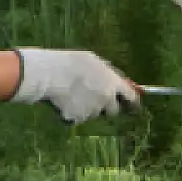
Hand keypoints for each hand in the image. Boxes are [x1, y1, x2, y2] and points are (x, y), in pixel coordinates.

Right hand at [9, 48, 140, 123]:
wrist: (49, 74)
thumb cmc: (71, 62)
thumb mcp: (93, 61)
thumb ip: (109, 74)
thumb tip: (121, 82)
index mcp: (113, 83)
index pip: (131, 98)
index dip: (133, 103)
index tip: (132, 106)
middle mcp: (106, 100)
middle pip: (113, 111)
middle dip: (106, 108)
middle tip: (94, 98)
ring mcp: (92, 111)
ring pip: (93, 114)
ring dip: (87, 108)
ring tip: (72, 93)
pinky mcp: (77, 119)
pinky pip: (77, 118)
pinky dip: (72, 112)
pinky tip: (63, 100)